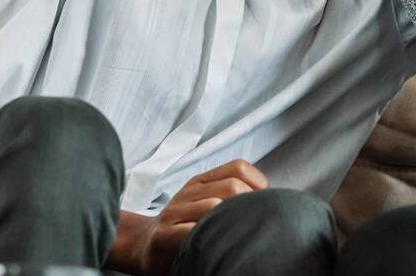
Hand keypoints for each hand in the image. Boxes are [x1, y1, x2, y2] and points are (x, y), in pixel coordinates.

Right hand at [140, 159, 267, 274]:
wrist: (145, 245)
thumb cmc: (186, 227)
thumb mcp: (206, 203)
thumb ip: (231, 196)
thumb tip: (270, 200)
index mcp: (201, 181)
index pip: (238, 167)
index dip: (258, 184)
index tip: (261, 206)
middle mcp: (189, 192)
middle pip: (232, 187)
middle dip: (248, 206)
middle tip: (253, 225)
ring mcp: (174, 212)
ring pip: (214, 207)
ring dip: (232, 223)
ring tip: (238, 237)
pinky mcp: (164, 235)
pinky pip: (192, 232)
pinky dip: (210, 238)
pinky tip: (216, 247)